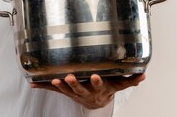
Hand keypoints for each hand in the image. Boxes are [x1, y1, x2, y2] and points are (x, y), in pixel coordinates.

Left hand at [30, 73, 145, 108]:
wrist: (97, 102)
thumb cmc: (106, 88)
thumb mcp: (119, 85)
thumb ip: (130, 79)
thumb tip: (143, 75)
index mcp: (98, 88)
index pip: (98, 84)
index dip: (96, 81)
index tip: (94, 75)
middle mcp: (85, 91)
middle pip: (79, 88)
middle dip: (74, 83)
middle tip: (69, 77)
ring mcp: (73, 92)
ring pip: (65, 90)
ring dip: (58, 85)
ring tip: (52, 80)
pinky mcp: (64, 91)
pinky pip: (52, 89)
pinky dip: (42, 86)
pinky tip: (32, 83)